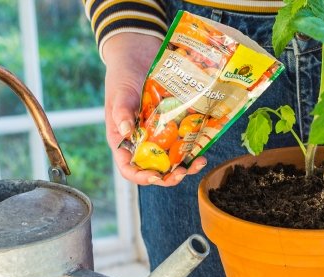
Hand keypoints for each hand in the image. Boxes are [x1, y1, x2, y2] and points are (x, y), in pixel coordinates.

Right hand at [102, 33, 206, 186]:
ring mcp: (159, 134)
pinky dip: (193, 147)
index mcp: (122, 138)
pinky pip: (184, 141)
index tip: (156, 177)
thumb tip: (124, 130)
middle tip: (182, 172)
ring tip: (199, 162)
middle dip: (169, 175)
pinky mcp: (173, 124)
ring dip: (186, 165)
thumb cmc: (123, 73)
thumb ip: (121, 110)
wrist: (139, 52)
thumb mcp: (120, 91)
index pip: (128, 167)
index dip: (141, 176)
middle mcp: (141, 140)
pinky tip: (204, 147)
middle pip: (154, 168)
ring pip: (172, 158)